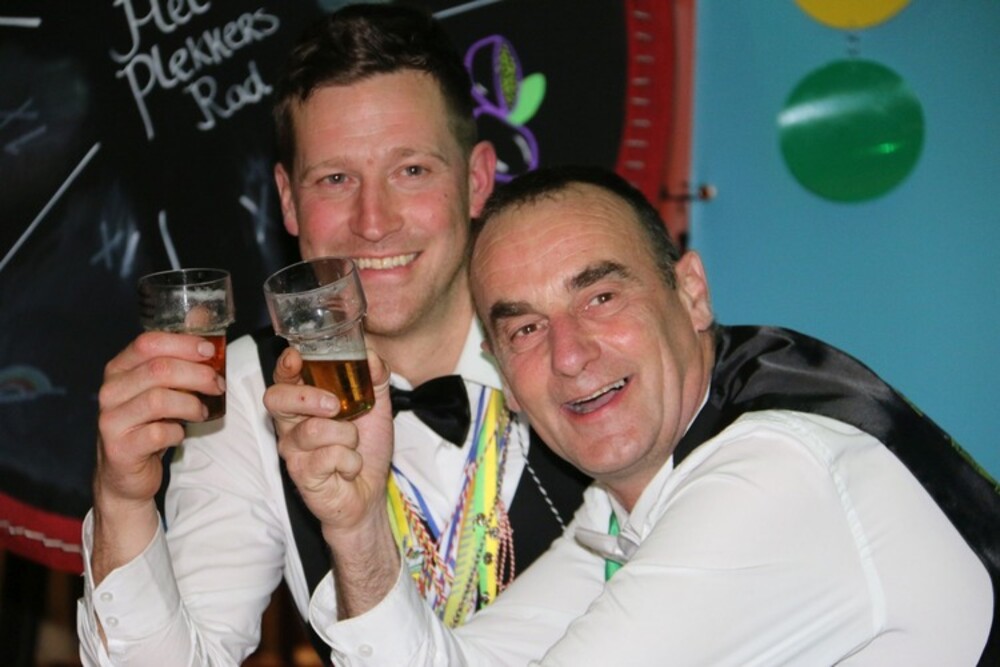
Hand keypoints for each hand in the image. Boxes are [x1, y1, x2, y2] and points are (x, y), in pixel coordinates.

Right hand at [92, 331, 224, 580]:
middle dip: (197, 374)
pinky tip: (181, 434)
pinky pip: (159, 433)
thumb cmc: (149, 422)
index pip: (148, 342)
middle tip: (217, 385)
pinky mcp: (120, 448)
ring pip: (159, 400)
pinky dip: (178, 432)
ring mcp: (111, 420)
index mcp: (119, 368)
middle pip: (158, 369)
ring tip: (203, 411)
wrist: (124, 473)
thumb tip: (204, 314)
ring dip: (191, 403)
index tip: (211, 351)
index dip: (184, 343)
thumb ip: (179, 355)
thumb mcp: (162, 386)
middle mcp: (110, 390)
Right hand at [265, 347, 393, 537]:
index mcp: (304, 403)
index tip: (296, 357)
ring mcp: (293, 451)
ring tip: (354, 445)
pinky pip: (329, 457)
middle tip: (334, 405)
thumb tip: (372, 355)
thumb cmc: (364, 449)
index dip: (285, 366)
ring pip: (314, 430)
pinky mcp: (302, 474)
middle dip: (306, 396)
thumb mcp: (376, 408)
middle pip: (276, 399)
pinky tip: (350, 467)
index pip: (283, 378)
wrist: (369, 494)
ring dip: (347, 435)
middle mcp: (291, 425)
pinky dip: (351, 460)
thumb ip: (375, 379)